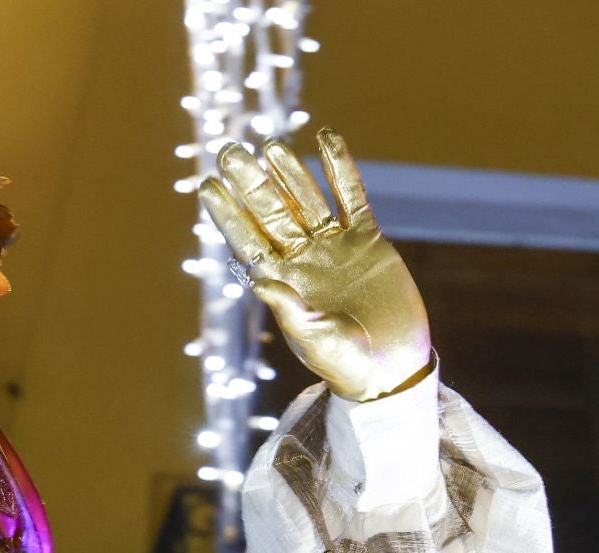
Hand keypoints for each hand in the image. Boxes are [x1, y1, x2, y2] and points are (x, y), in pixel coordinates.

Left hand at [200, 129, 431, 402]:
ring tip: (270, 144)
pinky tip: (327, 138)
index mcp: (282, 283)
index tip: (206, 185)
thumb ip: (289, 310)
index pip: (248, 241)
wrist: (391, 368)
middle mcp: (303, 260)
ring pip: (307, 200)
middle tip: (228, 151)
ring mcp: (335, 247)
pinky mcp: (369, 241)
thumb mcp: (316, 340)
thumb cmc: (347, 364)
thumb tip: (258, 281)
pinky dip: (341, 169)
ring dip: (289, 172)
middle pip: (271, 213)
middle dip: (250, 183)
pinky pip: (353, 198)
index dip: (228, 214)